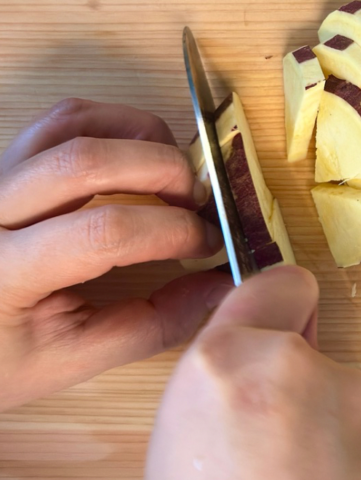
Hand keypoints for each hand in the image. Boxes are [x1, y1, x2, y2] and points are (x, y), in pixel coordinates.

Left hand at [0, 98, 230, 410]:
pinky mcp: (4, 162)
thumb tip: (221, 286)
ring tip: (174, 173)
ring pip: (73, 123)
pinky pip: (62, 118)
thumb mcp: (68, 361)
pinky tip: (140, 154)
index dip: (171, 231)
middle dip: (166, 171)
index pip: (103, 232)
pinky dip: (114, 123)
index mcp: (4, 272)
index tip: (207, 244)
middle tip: (200, 202)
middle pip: (88, 160)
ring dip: (142, 136)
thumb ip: (150, 325)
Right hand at [145, 266, 360, 479]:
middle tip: (273, 463)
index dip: (276, 308)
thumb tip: (244, 389)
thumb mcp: (183, 456)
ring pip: (349, 406)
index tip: (278, 330)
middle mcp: (306, 370)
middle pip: (313, 358)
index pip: (277, 283)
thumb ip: (222, 398)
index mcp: (226, 368)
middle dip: (301, 396)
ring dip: (334, 442)